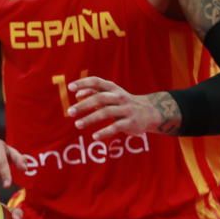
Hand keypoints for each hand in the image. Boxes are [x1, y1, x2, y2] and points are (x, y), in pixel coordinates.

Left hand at [67, 76, 181, 139]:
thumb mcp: (110, 96)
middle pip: (100, 98)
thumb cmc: (122, 103)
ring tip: (77, 124)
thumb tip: (77, 94)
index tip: (70, 87)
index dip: (84, 83)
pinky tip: (94, 136)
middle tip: (70, 112)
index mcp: (113, 89)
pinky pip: (116, 127)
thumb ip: (94, 93)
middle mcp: (119, 97)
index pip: (97, 82)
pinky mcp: (130, 122)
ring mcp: (126, 109)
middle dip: (84, 105)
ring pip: (106, 112)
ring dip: (90, 118)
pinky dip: (104, 132)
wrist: (150, 112)